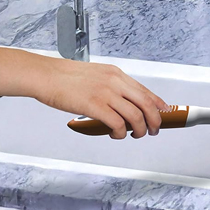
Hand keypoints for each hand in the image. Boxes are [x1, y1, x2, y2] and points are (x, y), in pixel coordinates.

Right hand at [34, 57, 169, 138]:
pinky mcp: (95, 106)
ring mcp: (105, 93)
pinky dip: (121, 133)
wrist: (46, 75)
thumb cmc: (65, 77)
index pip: (145, 90)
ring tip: (135, 135)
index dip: (158, 105)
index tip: (164, 113)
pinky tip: (116, 134)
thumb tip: (122, 102)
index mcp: (115, 74)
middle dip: (155, 121)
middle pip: (146, 104)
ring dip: (140, 130)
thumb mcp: (95, 75)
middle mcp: (114, 82)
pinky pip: (118, 124)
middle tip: (153, 130)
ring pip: (136, 116)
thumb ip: (110, 86)